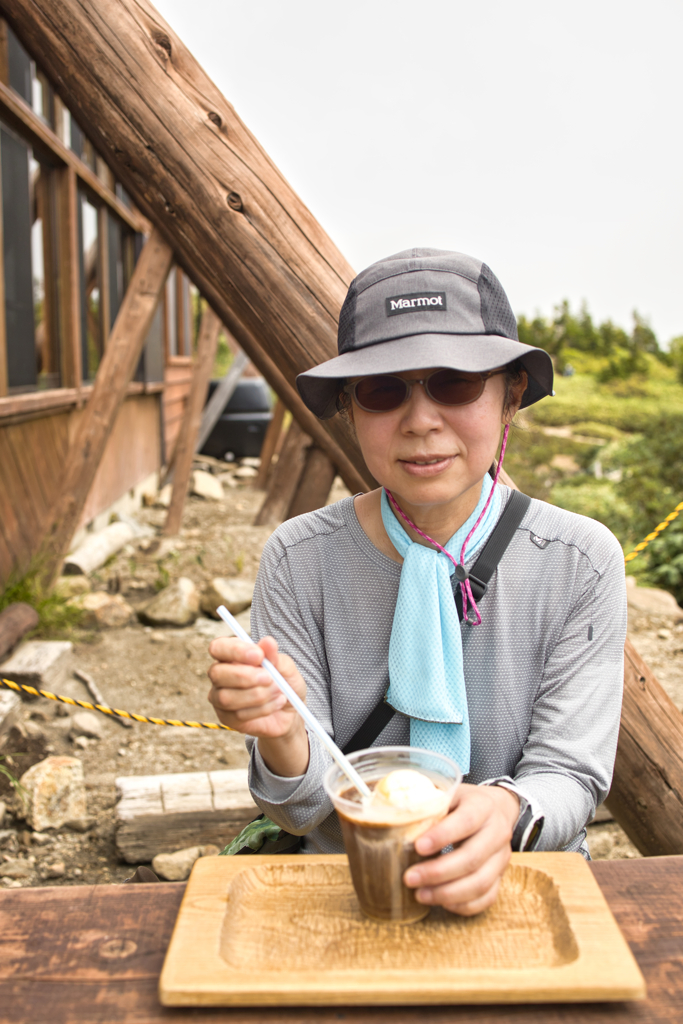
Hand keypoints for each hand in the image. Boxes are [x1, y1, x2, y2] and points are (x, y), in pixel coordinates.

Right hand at [207, 635, 308, 775]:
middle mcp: (221, 675)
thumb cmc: (284, 683)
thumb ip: (274, 656)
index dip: (235, 650)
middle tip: (269, 678)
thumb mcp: (285, 667)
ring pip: (226, 697)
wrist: (290, 712)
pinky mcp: (227, 718)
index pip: (219, 647)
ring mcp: (220, 697)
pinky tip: (276, 703)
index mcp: (231, 655)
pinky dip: (262, 709)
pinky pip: (238, 714)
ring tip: (278, 691)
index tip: (259, 655)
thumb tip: (268, 642)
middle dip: (245, 676)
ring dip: (257, 695)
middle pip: (217, 673)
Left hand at [403, 783, 519, 915]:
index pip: (466, 821)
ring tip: (420, 895)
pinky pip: (487, 898)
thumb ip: (426, 804)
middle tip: (410, 878)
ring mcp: (502, 858)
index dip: (442, 836)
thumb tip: (389, 817)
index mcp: (483, 806)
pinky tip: (442, 902)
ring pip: (480, 883)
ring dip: (448, 893)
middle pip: (472, 858)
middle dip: (438, 872)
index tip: (418, 846)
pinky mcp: (501, 877)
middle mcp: (497, 832)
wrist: (497, 810)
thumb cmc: (463, 803)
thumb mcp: (448, 794)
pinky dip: (463, 905)